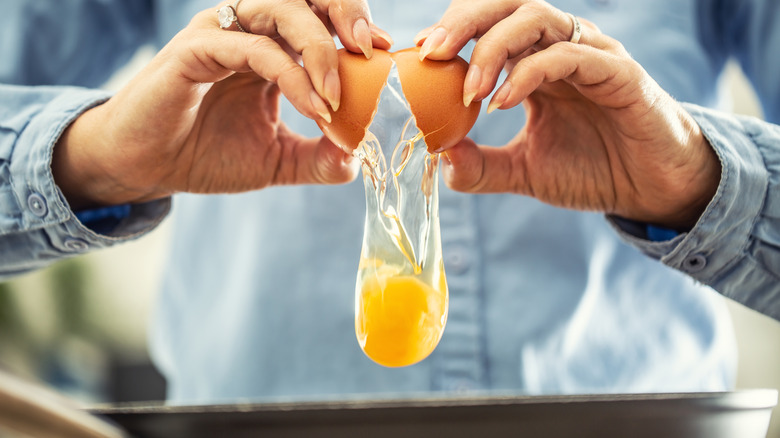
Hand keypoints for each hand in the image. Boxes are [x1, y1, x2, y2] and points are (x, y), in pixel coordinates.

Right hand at [53, 0, 392, 209]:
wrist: (147, 168)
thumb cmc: (206, 154)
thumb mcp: (277, 159)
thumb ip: (320, 157)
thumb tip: (360, 158)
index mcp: (270, 45)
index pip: (320, 16)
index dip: (355, 26)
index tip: (384, 54)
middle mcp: (248, 29)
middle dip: (346, 11)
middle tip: (371, 49)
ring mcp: (221, 33)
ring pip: (281, 9)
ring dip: (320, 46)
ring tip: (338, 94)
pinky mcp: (195, 49)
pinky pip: (254, 49)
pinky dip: (291, 76)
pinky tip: (314, 107)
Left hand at [415, 0, 720, 229]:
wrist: (651, 191)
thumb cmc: (592, 170)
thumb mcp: (524, 171)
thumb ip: (481, 165)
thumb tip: (438, 158)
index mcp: (536, 63)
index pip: (490, 26)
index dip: (454, 31)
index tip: (421, 57)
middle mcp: (562, 48)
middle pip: (509, 6)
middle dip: (465, 20)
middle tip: (432, 52)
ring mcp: (591, 55)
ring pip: (537, 18)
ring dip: (494, 47)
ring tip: (469, 89)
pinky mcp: (619, 73)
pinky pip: (570, 55)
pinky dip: (530, 72)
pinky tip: (503, 103)